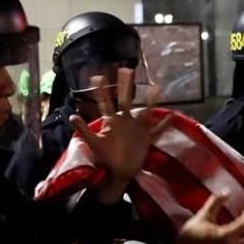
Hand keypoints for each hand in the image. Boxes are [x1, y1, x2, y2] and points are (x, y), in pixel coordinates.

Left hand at [69, 68, 172, 204]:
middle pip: (126, 100)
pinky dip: (164, 124)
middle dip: (126, 86)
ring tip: (156, 87)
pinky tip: (172, 115)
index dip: (101, 91)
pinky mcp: (147, 139)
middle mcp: (125, 122)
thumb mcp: (93, 142)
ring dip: (150, 101)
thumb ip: (84, 129)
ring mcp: (137, 129)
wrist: (117, 173)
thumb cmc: (105, 159)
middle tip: (127, 70)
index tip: (98, 77)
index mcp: (112, 122)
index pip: (106, 103)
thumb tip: (71, 116)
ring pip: (145, 111)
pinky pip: (157, 130)